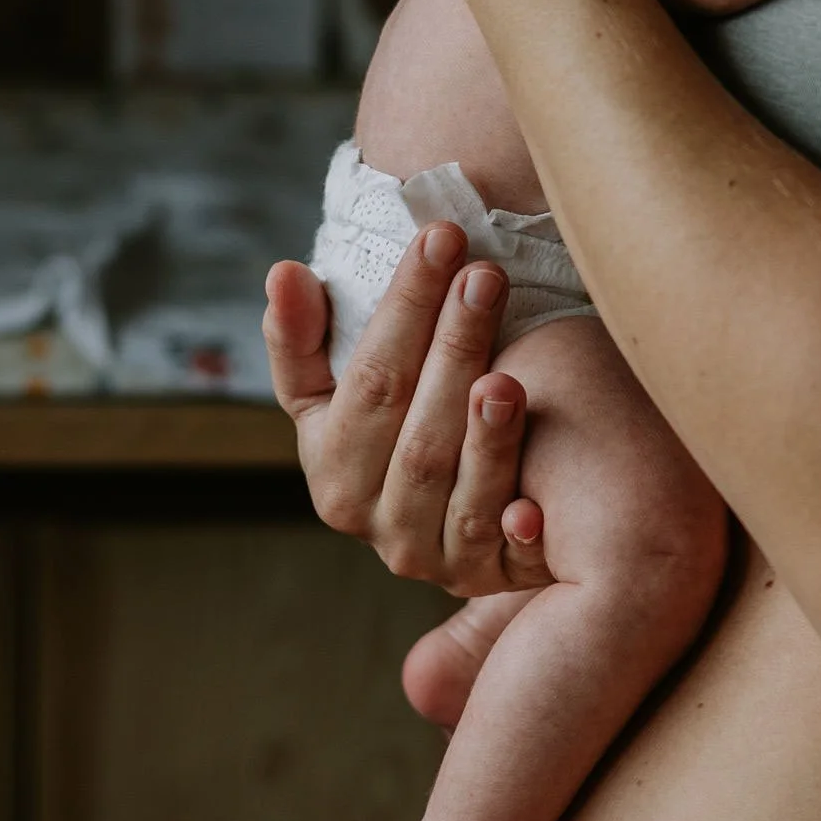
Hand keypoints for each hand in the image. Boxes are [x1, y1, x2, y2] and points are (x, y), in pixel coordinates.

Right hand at [264, 222, 551, 597]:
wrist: (445, 523)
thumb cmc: (391, 429)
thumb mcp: (333, 394)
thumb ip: (303, 339)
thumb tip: (284, 273)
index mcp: (332, 469)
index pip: (369, 381)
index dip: (405, 309)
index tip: (441, 239)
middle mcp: (376, 523)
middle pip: (416, 435)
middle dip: (453, 350)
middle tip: (488, 276)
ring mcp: (433, 557)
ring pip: (458, 497)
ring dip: (485, 440)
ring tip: (509, 376)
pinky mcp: (490, 581)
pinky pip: (505, 560)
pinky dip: (517, 534)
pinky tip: (536, 504)